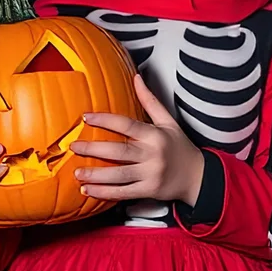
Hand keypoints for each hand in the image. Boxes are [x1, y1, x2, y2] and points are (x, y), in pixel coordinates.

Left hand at [73, 75, 206, 204]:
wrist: (198, 176)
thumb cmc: (180, 147)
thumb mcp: (169, 122)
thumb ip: (150, 101)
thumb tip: (136, 77)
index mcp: (156, 135)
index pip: (127, 125)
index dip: (105, 120)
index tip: (86, 117)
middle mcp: (153, 154)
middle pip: (119, 151)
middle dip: (93, 149)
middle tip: (73, 146)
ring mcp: (151, 174)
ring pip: (118, 174)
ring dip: (96, 175)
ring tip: (76, 173)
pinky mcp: (148, 190)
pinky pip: (123, 192)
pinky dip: (104, 193)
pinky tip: (88, 190)